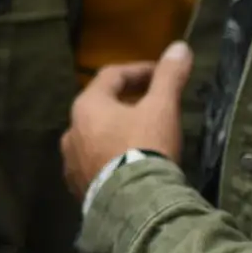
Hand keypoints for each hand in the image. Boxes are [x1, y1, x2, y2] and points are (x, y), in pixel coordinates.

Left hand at [61, 41, 191, 198]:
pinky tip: (128, 166)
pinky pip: (94, 164)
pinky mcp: (79, 188)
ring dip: (116, 131)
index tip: (161, 74)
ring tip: (142, 136)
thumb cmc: (145, 148)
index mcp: (86, 106)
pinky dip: (110, 158)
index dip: (138, 71)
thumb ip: (169, 76)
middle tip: (153, 104)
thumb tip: (180, 46)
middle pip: (99, 107)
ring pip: (94, 137)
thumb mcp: (162, 108)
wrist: (133, 206)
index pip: (111, 76)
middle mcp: (71, 131)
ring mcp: (71, 162)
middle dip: (126, 102)